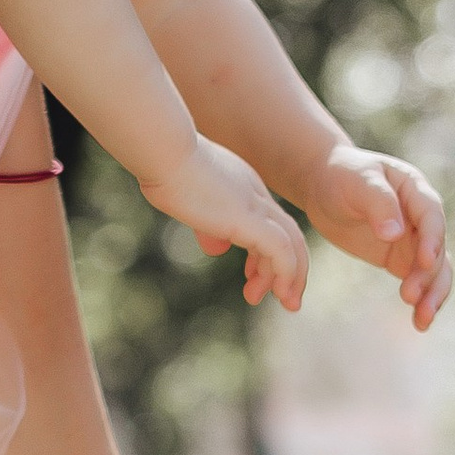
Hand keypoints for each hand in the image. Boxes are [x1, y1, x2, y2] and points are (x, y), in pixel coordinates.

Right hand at [139, 136, 308, 311]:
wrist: (163, 150)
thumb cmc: (163, 169)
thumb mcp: (188, 201)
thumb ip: (207, 224)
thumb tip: (217, 248)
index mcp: (242, 186)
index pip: (268, 223)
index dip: (266, 254)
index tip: (254, 276)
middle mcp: (255, 194)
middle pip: (288, 234)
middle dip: (289, 269)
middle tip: (284, 299)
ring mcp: (254, 205)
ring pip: (291, 244)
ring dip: (291, 277)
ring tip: (286, 303)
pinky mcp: (248, 218)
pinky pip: (281, 250)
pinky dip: (286, 272)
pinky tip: (279, 292)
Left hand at [294, 140, 450, 330]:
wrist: (324, 185)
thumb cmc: (342, 176)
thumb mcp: (357, 182)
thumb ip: (378, 204)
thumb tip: (396, 234)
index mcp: (415, 189)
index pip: (431, 216)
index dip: (431, 239)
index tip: (424, 261)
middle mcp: (422, 216)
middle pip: (437, 248)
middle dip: (428, 275)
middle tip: (409, 297)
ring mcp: (414, 239)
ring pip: (435, 270)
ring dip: (432, 294)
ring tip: (421, 321)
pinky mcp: (402, 258)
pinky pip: (420, 280)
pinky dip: (422, 300)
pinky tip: (419, 322)